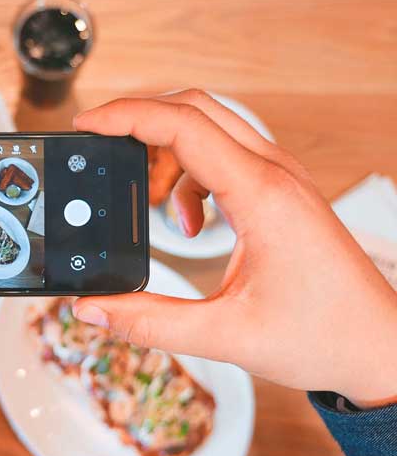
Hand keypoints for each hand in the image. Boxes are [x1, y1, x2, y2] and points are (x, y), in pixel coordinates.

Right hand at [73, 90, 396, 407]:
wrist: (379, 347)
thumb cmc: (324, 336)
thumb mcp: (225, 335)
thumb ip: (150, 322)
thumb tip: (93, 307)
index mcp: (261, 196)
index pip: (184, 126)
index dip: (126, 116)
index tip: (87, 125)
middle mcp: (274, 174)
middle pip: (194, 108)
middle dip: (139, 121)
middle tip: (102, 148)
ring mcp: (280, 178)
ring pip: (209, 128)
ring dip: (165, 152)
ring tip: (148, 202)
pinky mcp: (279, 192)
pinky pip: (222, 156)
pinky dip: (189, 177)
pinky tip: (190, 223)